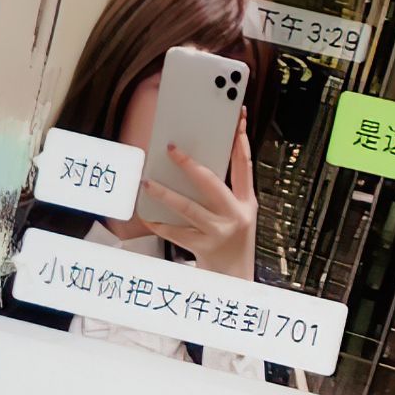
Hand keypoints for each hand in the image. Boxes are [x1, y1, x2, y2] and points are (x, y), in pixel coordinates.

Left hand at [138, 117, 256, 278]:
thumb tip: (195, 162)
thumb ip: (226, 189)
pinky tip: (146, 215)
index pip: (245, 165)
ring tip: (147, 183)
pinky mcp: (203, 247)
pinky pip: (176, 232)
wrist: (235, 277)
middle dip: (190, 165)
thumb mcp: (239, 212)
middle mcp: (235, 215)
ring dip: (165, 194)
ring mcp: (219, 232)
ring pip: (188, 208)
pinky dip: (160, 223)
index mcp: (247, 202)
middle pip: (211, 183)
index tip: (237, 118)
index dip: (241, 140)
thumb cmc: (232, 238)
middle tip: (171, 149)